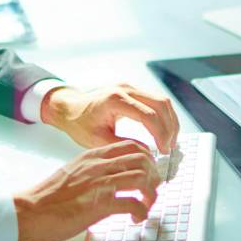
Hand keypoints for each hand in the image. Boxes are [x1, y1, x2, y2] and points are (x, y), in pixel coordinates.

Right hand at [14, 140, 160, 240]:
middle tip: (151, 191)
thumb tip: (110, 178)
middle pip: (142, 159)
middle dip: (154, 175)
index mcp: (92, 156)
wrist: (29, 210)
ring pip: (142, 178)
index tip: (149, 172)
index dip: (148, 159)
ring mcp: (100, 183)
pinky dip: (142, 212)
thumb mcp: (73, 172)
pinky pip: (134, 204)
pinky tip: (136, 219)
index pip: (132, 146)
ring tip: (146, 205)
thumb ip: (92, 171)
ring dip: (151, 194)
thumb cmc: (47, 196)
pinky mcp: (100, 204)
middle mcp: (99, 165)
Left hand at [41, 83, 179, 153]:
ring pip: (162, 100)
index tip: (163, 151)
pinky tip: (164, 131)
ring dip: (170, 121)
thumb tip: (147, 153)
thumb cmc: (80, 124)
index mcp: (115, 100)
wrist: (70, 108)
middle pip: (161, 104)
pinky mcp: (133, 90)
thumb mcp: (98, 140)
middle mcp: (126, 89)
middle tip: (170, 148)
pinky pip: (156, 100)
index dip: (160, 134)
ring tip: (170, 141)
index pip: (148, 115)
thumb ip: (123, 145)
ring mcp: (131, 87)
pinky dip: (164, 116)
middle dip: (169, 127)